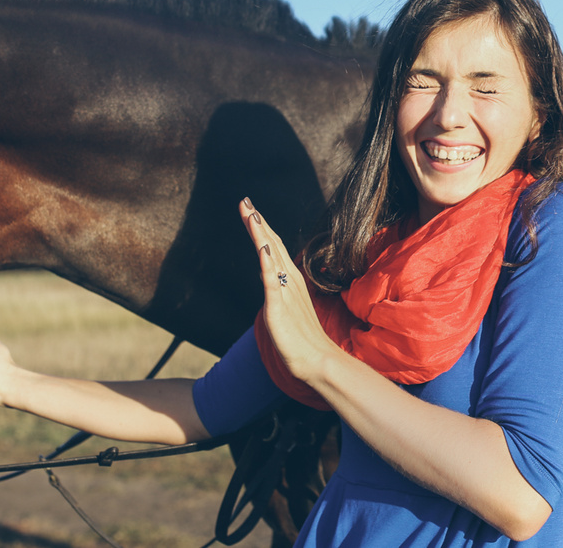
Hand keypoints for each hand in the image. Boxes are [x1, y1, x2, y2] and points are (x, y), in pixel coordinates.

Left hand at [239, 198, 336, 382]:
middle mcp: (289, 281)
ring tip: (250, 213)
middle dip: (257, 222)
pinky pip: (271, 280)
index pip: (272, 248)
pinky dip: (266, 261)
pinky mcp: (279, 306)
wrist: (318, 360)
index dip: (261, 228)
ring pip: (270, 256)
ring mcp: (285, 292)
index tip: (250, 210)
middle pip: (270, 244)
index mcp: (290, 280)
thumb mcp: (284, 307)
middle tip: (245, 201)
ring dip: (260, 233)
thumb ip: (276, 288)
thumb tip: (264, 270)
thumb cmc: (303, 339)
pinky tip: (260, 246)